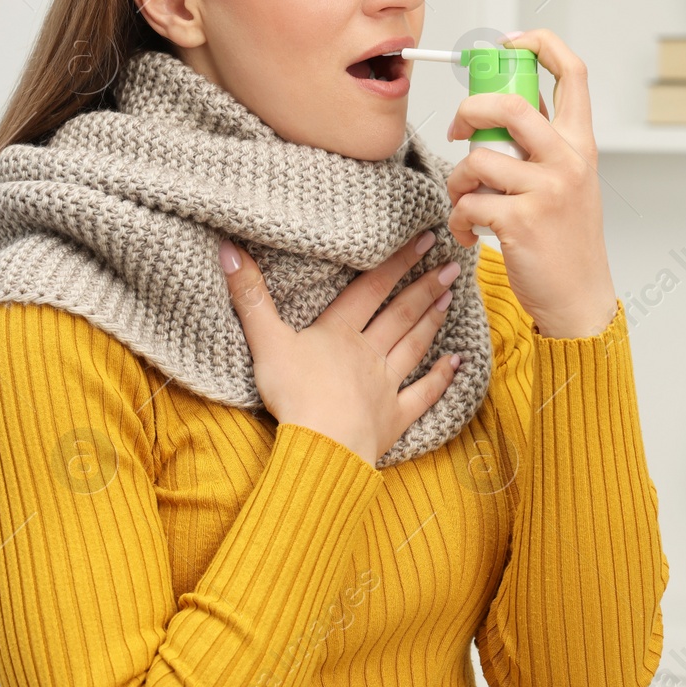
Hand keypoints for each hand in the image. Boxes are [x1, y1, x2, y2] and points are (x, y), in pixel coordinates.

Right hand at [217, 232, 462, 467]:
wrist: (323, 446)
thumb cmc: (294, 394)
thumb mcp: (265, 342)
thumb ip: (250, 297)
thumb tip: (228, 250)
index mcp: (339, 333)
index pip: (371, 289)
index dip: (397, 263)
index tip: (424, 240)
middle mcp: (368, 353)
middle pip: (399, 314)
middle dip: (425, 287)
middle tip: (451, 265)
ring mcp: (384, 386)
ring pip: (413, 346)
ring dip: (432, 322)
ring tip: (450, 299)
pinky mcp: (393, 418)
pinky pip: (423, 394)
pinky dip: (441, 378)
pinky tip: (457, 363)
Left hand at [443, 28, 617, 338]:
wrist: (579, 297)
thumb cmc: (566, 239)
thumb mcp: (568, 181)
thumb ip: (541, 144)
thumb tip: (499, 106)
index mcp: (580, 143)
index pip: (572, 73)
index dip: (540, 44)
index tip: (510, 43)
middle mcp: (568, 160)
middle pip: (507, 104)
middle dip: (468, 110)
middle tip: (458, 130)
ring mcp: (546, 190)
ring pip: (476, 159)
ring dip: (456, 181)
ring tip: (466, 201)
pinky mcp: (520, 221)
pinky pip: (468, 203)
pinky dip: (458, 219)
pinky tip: (470, 233)